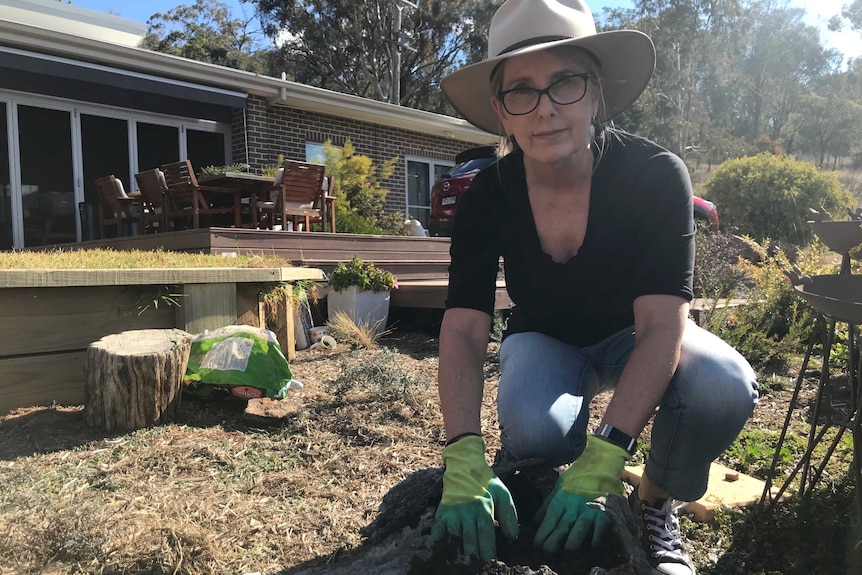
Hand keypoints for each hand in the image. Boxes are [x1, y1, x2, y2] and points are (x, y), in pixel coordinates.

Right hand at [431, 435, 518, 560]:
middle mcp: (468, 512)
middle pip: (470, 541)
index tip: (490, 561)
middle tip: (477, 565)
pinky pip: (437, 531)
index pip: (486, 535)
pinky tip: (444, 551)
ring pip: (454, 539)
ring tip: (462, 562)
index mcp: (484, 508)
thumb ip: (509, 515)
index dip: (488, 552)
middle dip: (474, 556)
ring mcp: (453, 513)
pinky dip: (440, 543)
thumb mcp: (502, 494)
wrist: (464, 465)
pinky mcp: (441, 512)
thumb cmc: (486, 482)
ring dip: (458, 552)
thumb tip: (511, 537)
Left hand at [533, 435, 629, 552]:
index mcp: (561, 501)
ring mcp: (589, 511)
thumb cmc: (577, 478)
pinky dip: (596, 538)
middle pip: (562, 527)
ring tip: (568, 548)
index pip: (549, 520)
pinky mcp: (604, 514)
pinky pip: (600, 529)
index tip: (537, 545)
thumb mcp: (559, 488)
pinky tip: (591, 545)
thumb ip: (547, 505)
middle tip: (547, 551)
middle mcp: (573, 507)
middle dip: (553, 541)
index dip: (542, 534)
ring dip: (573, 541)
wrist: (600, 465)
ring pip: (579, 529)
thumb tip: (535, 521)